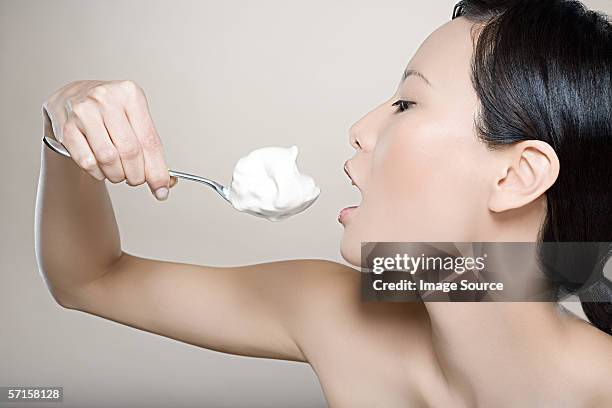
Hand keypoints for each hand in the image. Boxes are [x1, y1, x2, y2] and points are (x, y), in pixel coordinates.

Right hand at [43, 80, 176, 199]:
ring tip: (118, 172)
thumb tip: (164, 183)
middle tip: (136, 179)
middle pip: (130, 152)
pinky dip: (98, 173)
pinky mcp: (66, 127)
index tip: (162, 189)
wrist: (73, 96)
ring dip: (117, 175)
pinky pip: (87, 162)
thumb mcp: (135, 120)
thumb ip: (151, 149)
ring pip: (108, 159)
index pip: (150, 141)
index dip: (157, 171)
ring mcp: (84, 111)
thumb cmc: (109, 111)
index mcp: (130, 94)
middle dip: (136, 175)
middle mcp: (106, 98)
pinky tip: (101, 167)